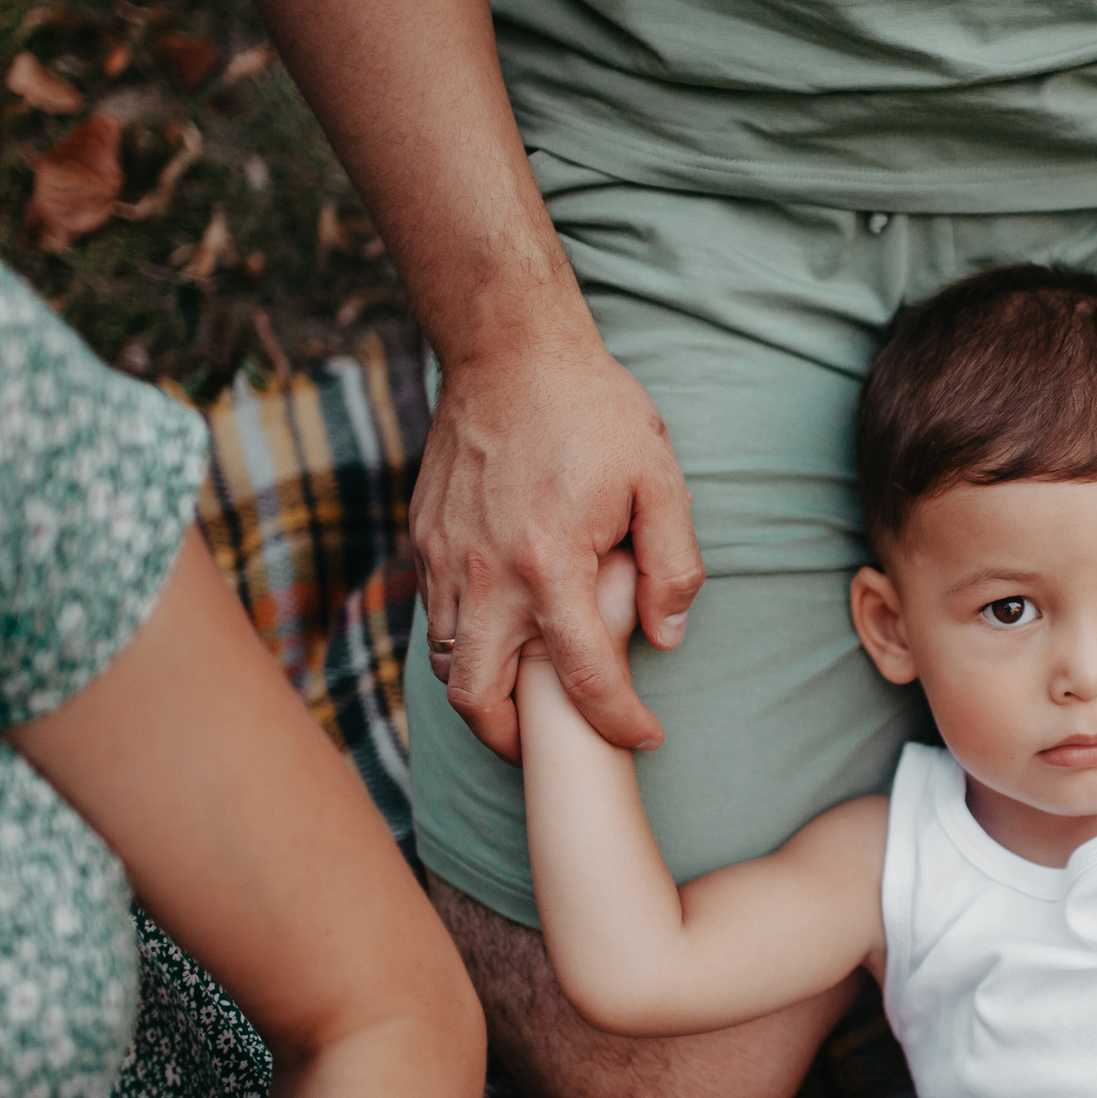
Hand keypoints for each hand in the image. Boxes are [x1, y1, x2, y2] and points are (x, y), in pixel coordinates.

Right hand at [413, 334, 702, 763]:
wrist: (508, 349)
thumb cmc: (593, 410)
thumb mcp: (660, 481)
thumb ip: (671, 566)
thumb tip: (667, 636)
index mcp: (549, 564)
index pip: (584, 679)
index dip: (620, 723)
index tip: (644, 736)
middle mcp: (485, 575)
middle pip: (480, 702)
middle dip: (518, 744)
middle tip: (559, 748)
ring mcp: (445, 559)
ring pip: (448, 666)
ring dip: (488, 697)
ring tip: (533, 703)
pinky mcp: (425, 541)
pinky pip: (437, 620)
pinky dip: (468, 647)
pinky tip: (508, 638)